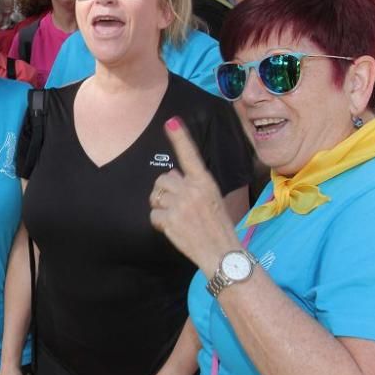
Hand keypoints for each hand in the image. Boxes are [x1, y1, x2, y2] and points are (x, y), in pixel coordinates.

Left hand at [149, 117, 239, 271]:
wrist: (222, 253)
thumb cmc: (217, 226)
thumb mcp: (212, 199)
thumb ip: (193, 185)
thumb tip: (170, 176)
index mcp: (205, 182)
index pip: (190, 156)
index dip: (180, 138)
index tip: (171, 121)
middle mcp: (192, 190)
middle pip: (162, 179)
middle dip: (165, 191)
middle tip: (179, 207)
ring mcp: (180, 205)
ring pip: (155, 196)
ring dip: (161, 207)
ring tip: (177, 218)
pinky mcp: (169, 220)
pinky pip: (153, 215)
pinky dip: (159, 223)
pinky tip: (174, 229)